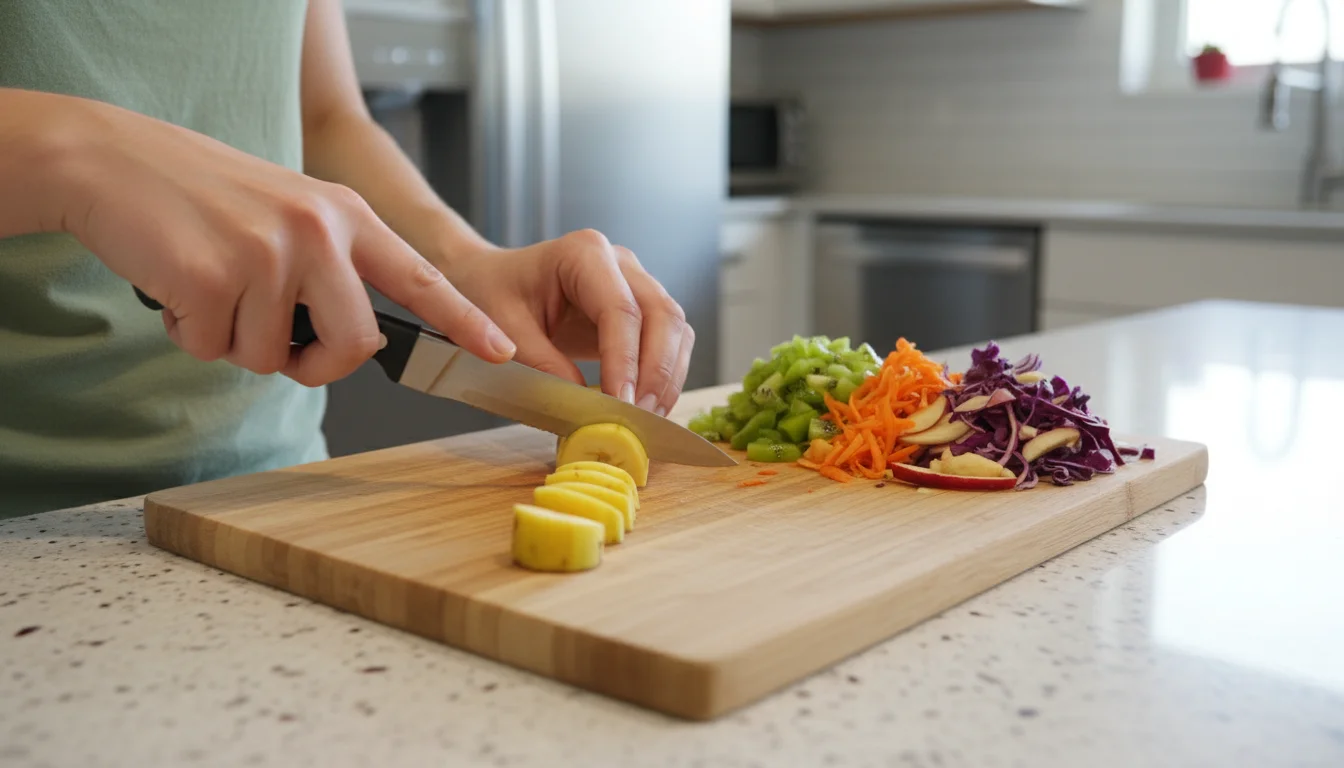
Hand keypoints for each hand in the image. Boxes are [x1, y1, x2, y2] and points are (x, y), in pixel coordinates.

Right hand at [51, 96, 515, 385]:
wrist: (110, 159)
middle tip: (275, 338)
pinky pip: (214, 349)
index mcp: (342, 215)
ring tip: (210, 281)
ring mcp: (266, 253)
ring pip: (272, 358)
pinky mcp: (212, 277)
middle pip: (352, 346)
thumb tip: (354, 344)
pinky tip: (178, 284)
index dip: (462, 320)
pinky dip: (190, 331)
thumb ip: (331, 266)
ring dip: (234, 339)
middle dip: (314, 363)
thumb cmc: (201, 196)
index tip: (498, 351)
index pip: (418, 277)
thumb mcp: (288, 212)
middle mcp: (316, 231)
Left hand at [440, 229, 694, 415]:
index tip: (621, 404)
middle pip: (662, 315)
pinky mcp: (642, 309)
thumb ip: (541, 363)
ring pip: (675, 328)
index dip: (625, 360)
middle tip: (641, 417)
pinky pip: (670, 341)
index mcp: (584, 253)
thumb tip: (585, 405)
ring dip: (668, 377)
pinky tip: (649, 405)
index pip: (620, 309)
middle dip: (657, 371)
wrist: (493, 280)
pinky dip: (666, 375)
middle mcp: (621, 263)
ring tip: (648, 419)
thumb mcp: (505, 328)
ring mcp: (637, 283)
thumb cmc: (494, 293)